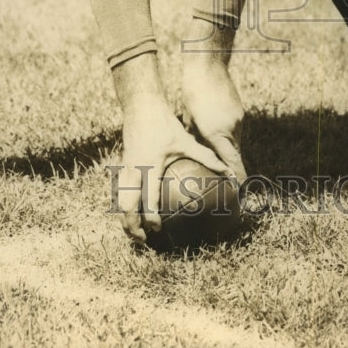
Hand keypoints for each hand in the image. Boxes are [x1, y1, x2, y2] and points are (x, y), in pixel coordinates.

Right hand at [119, 100, 233, 243]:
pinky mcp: (122, 165)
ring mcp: (125, 168)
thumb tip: (227, 171)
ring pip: (120, 201)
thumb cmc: (164, 124)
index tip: (158, 229)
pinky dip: (123, 205)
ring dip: (124, 219)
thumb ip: (206, 156)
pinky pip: (120, 191)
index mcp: (150, 166)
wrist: (141, 107)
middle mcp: (134, 170)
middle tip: (143, 240)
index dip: (151, 217)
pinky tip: (131, 213)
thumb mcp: (186, 141)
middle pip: (127, 206)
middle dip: (131, 226)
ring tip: (134, 233)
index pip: (148, 198)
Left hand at [181, 51, 246, 185]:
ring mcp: (238, 118)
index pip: (232, 162)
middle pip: (235, 154)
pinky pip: (235, 128)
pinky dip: (228, 134)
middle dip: (234, 168)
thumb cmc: (193, 91)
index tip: (241, 191)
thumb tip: (195, 148)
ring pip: (235, 140)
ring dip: (228, 149)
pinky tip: (217, 128)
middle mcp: (231, 128)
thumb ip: (195, 135)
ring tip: (219, 155)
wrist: (208, 65)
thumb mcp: (188, 117)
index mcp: (217, 132)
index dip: (238, 178)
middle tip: (231, 182)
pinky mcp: (240, 110)